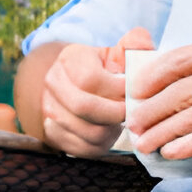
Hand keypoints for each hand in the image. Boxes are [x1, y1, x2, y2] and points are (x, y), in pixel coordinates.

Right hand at [30, 28, 155, 155]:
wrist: (77, 87)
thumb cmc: (106, 71)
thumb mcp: (119, 54)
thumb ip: (135, 45)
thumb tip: (142, 42)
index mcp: (70, 58)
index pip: (90, 79)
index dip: (117, 90)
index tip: (134, 92)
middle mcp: (53, 82)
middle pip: (84, 106)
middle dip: (115, 113)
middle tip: (131, 113)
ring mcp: (49, 109)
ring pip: (86, 131)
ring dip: (111, 130)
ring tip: (121, 122)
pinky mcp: (53, 133)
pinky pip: (82, 148)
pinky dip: (101, 145)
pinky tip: (108, 132)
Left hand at [124, 36, 191, 159]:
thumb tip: (177, 83)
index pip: (181, 58)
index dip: (153, 75)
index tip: (135, 89)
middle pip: (179, 90)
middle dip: (150, 109)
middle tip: (132, 122)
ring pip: (190, 116)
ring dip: (162, 131)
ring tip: (143, 142)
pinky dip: (187, 145)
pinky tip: (171, 151)